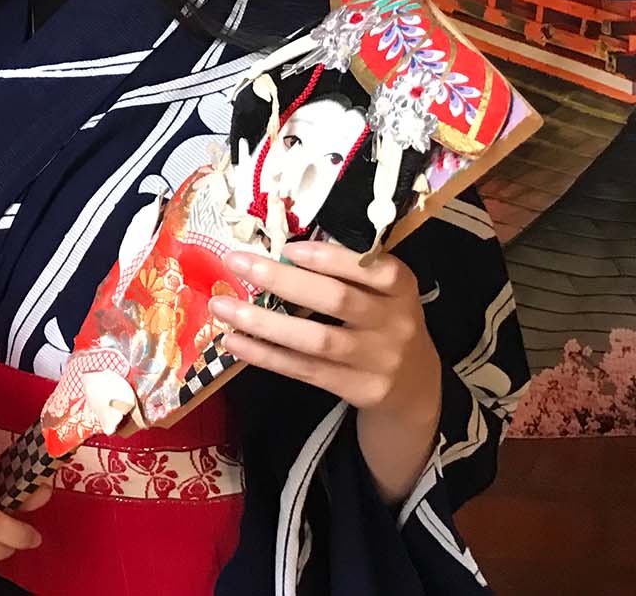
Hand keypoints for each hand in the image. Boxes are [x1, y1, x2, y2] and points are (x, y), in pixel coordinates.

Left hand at [212, 241, 442, 499]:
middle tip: (237, 262)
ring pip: (316, 340)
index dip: (330, 257)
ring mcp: (378, 359)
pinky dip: (266, 355)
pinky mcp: (358, 388)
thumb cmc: (382, 321)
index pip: (373, 268)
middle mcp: (394, 322)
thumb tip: (277, 249)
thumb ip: (346, 272)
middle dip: (282, 280)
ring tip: (222, 307)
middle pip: (337, 299)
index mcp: (400, 287)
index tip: (287, 247)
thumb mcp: (382, 292)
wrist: (414, 386)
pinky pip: (305, 370)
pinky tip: (235, 342)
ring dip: (263, 322)